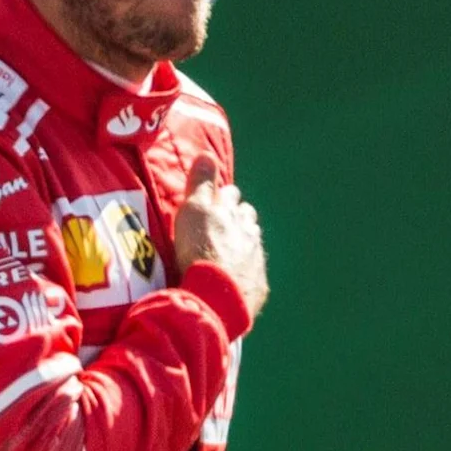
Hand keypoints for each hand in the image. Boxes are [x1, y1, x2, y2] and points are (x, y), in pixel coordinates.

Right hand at [178, 157, 267, 320]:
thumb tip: (207, 154)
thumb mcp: (194, 210)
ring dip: (242, 243)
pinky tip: (235, 278)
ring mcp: (256, 261)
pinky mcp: (257, 287)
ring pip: (252, 244)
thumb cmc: (199, 249)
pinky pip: (253, 274)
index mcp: (234, 214)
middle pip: (247, 218)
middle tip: (223, 223)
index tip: (216, 198)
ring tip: (229, 249)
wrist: (215, 296)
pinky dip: (244, 272)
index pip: (232, 195)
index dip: (223, 195)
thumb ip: (202, 183)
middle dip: (237, 217)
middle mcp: (250, 234)